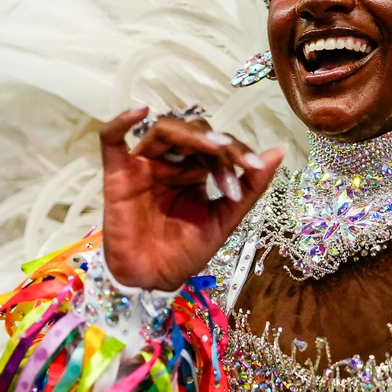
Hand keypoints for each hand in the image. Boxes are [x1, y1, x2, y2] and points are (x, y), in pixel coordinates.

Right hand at [101, 107, 284, 291]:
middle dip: (220, 146)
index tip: (254, 171)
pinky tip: (139, 110)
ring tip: (214, 146)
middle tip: (238, 164)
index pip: (217, 145)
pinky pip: (111, 141)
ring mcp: (143, 166)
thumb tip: (280, 150)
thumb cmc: (185, 252)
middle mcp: (170, 162)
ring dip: (191, 134)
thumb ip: (251, 186)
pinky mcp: (117, 175)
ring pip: (164, 130)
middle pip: (194, 132)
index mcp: (195, 170)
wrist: (153, 281)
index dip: (237, 154)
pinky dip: (120, 121)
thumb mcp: (225, 219)